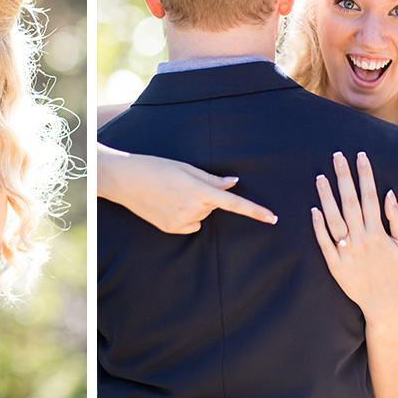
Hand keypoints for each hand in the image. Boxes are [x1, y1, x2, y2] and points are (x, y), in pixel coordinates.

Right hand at [98, 144, 276, 233]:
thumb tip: (233, 184)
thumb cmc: (155, 167)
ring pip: (201, 215)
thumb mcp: (185, 168)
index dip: (255, 211)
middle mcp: (192, 210)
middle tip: (182, 184)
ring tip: (170, 193)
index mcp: (199, 191)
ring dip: (193, 206)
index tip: (273, 218)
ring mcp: (181, 222)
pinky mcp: (171, 230)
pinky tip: (167, 205)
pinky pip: (190, 225)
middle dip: (205, 196)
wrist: (125, 180)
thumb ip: (212, 179)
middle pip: (213, 206)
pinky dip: (185, 216)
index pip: (234, 204)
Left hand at [312, 151, 397, 318]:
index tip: (360, 156)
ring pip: (334, 219)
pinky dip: (318, 226)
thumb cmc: (394, 269)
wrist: (384, 301)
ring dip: (327, 197)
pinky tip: (313, 209)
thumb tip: (389, 193)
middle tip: (337, 156)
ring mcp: (347, 250)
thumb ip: (397, 218)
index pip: (370, 196)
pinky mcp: (334, 263)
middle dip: (344, 177)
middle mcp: (362, 238)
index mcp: (378, 232)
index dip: (366, 175)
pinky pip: (324, 241)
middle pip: (350, 202)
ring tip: (320, 176)